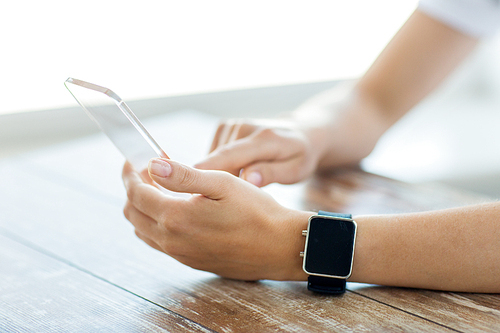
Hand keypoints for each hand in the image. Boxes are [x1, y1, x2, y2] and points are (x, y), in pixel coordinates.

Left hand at [122, 158, 310, 280]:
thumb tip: (153, 166)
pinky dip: (155, 222)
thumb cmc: (256, 212)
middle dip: (134, 188)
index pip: (136, 193)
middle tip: (147, 171)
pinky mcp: (191, 261)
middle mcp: (172, 240)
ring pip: (143, 230)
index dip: (130, 173)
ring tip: (160, 187)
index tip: (133, 160)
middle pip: (133, 212)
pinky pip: (158, 242)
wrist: (279, 247)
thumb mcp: (222, 183)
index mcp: (176, 218)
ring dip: (143, 206)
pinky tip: (174, 210)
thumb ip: (183, 175)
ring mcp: (180, 254)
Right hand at [195, 119, 319, 186]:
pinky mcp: (224, 127)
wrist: (302, 133)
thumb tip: (248, 180)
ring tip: (238, 187)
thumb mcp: (295, 170)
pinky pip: (213, 154)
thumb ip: (271, 173)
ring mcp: (233, 125)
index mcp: (265, 138)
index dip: (208, 170)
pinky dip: (219, 167)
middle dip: (214, 182)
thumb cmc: (300, 157)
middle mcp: (245, 127)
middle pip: (217, 160)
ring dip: (219, 176)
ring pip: (213, 159)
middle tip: (222, 204)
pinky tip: (236, 173)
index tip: (190, 185)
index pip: (230, 155)